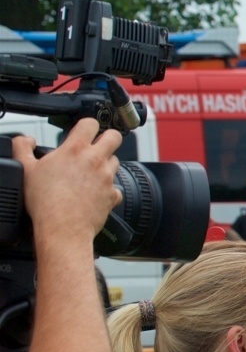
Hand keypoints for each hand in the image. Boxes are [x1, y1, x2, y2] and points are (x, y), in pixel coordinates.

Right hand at [13, 118, 122, 247]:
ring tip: (90, 173)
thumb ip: (23, 148)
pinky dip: (108, 189)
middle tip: (95, 147)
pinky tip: (95, 194)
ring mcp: (107, 177)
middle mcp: (95, 160)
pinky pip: (116, 187)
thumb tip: (26, 139)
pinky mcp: (113, 194)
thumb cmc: (44, 201)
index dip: (87, 124)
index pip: (90, 123)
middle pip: (114, 137)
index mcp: (75, 150)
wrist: (62, 228)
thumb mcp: (25, 169)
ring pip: (116, 161)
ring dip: (106, 164)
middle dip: (107, 138)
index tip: (82, 132)